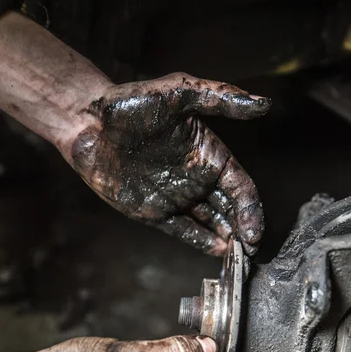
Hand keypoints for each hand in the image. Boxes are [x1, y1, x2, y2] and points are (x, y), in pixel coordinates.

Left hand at [71, 73, 270, 255]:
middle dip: (244, 230)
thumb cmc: (131, 104)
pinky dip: (202, 241)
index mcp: (209, 154)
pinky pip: (184, 231)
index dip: (251, 209)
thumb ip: (220, 98)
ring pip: (211, 223)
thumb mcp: (178, 93)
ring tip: (239, 257)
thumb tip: (263, 103)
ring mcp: (176, 196)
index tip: (254, 231)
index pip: (240, 187)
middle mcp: (196, 178)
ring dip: (227, 238)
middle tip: (252, 252)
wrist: (88, 124)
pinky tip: (217, 251)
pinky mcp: (154, 211)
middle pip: (230, 209)